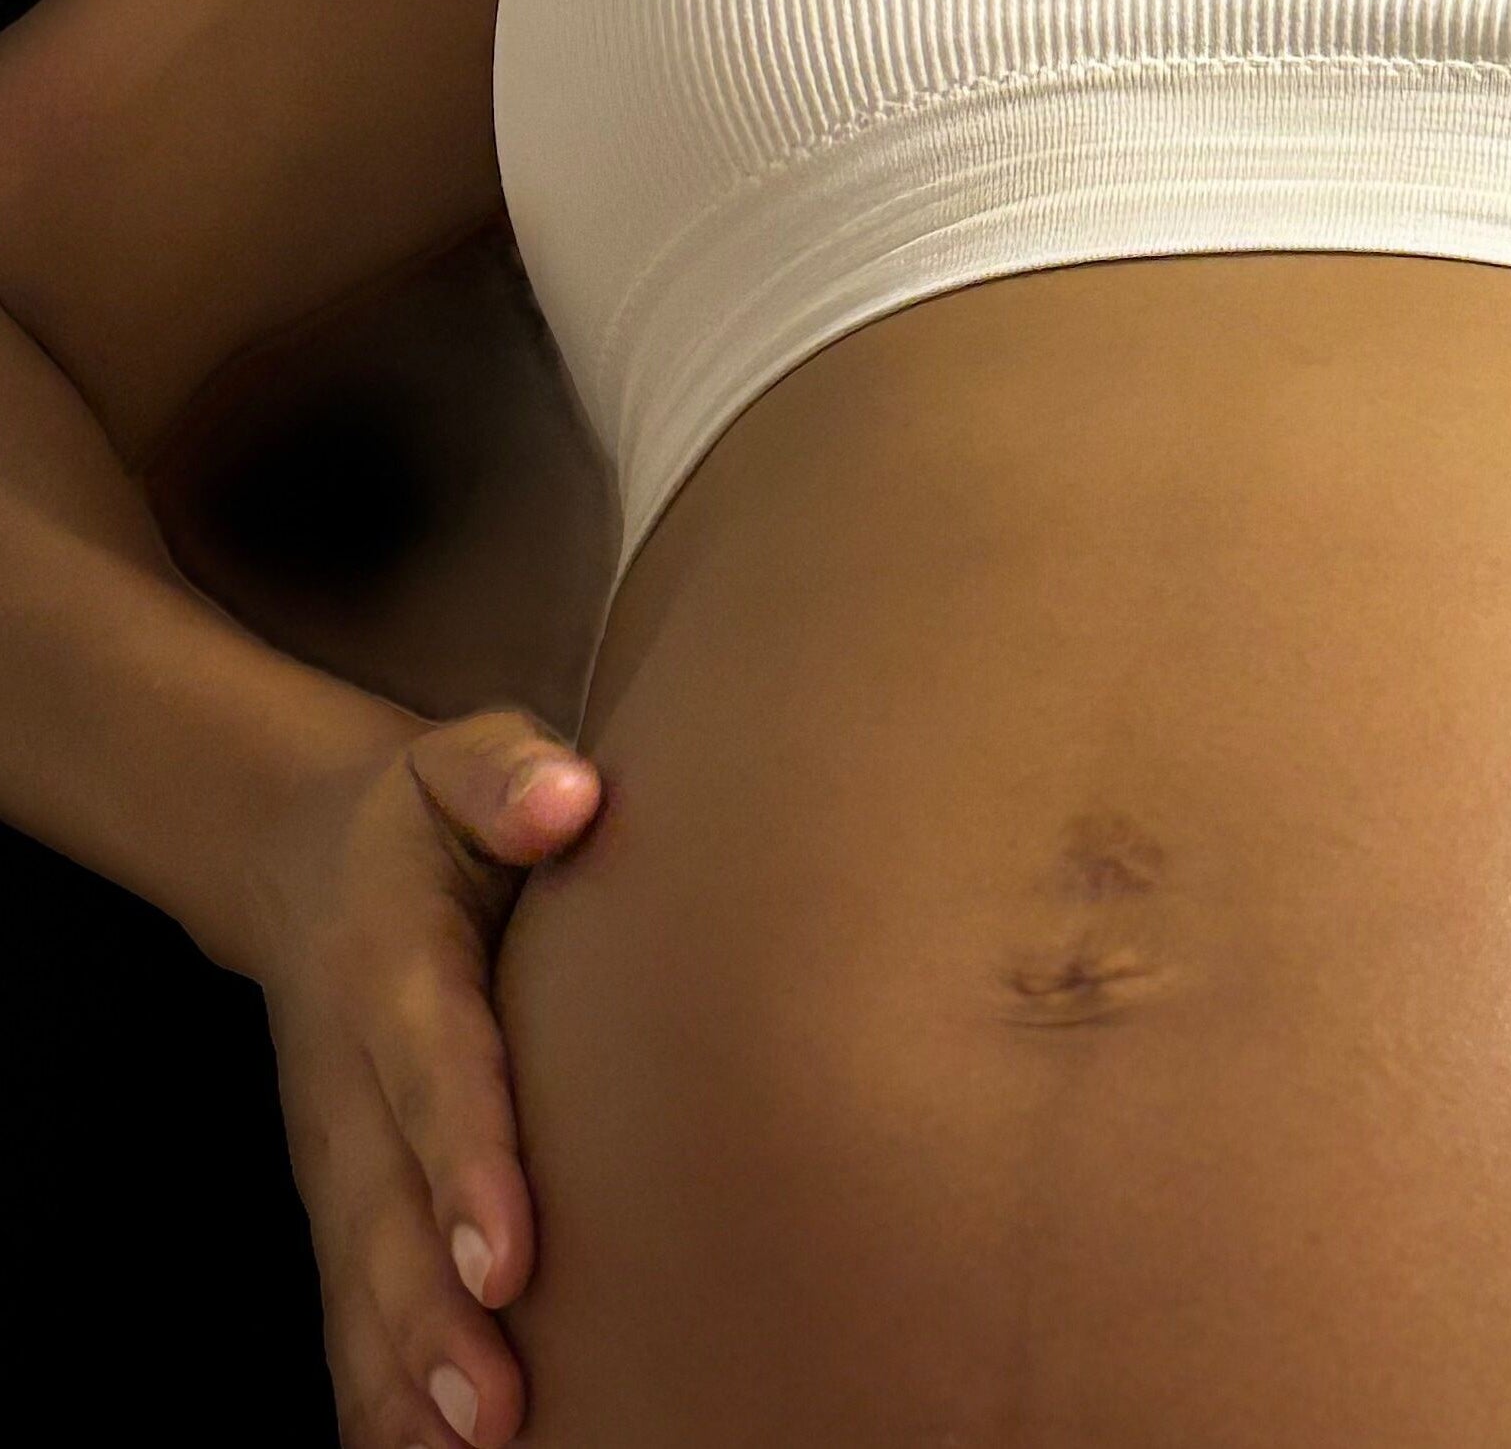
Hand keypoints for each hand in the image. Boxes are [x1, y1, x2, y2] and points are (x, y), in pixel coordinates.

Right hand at [251, 707, 600, 1448]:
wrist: (312, 863)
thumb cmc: (435, 820)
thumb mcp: (465, 761)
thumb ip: (507, 771)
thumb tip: (565, 799)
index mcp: (393, 968)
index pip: (436, 1074)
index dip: (467, 1165)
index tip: (510, 1258)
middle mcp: (352, 1079)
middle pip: (388, 1213)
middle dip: (437, 1318)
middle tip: (496, 1410)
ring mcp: (340, 1151)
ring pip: (363, 1280)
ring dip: (409, 1374)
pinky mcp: (346, 1196)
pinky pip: (351, 1306)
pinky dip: (374, 1392)